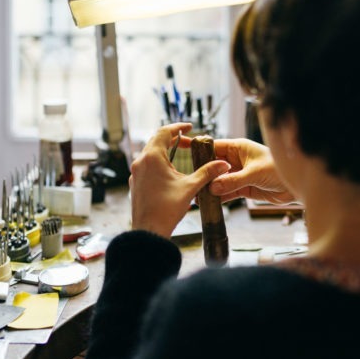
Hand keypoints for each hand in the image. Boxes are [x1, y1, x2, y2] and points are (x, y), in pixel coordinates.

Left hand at [129, 123, 228, 237]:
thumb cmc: (166, 209)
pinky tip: (169, 172)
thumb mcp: (191, 187)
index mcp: (153, 157)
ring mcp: (136, 173)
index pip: (164, 132)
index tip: (189, 127)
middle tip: (187, 141)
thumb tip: (223, 164)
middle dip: (172, 139)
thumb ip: (207, 173)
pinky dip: (159, 162)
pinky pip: (146, 165)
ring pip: (150, 153)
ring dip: (165, 150)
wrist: (149, 231)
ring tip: (180, 154)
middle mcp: (141, 162)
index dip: (178, 127)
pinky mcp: (136, 182)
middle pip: (156, 141)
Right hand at [186, 137, 294, 203]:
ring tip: (196, 196)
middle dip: (203, 173)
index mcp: (238, 147)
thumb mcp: (254, 173)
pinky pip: (227, 192)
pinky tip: (210, 203)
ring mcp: (239, 174)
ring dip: (210, 188)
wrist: (298, 185)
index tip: (183, 151)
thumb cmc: (280, 170)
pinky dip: (219, 198)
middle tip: (190, 182)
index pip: (214, 146)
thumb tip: (213, 187)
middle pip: (214, 165)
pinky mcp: (244, 188)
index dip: (199, 149)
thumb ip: (233, 181)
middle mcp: (237, 160)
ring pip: (219, 180)